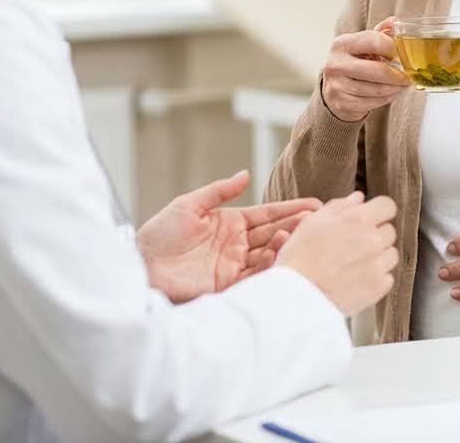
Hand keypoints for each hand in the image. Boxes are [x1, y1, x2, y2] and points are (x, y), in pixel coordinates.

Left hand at [136, 169, 320, 302]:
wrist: (142, 264)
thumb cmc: (159, 234)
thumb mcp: (189, 204)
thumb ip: (219, 191)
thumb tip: (245, 174)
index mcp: (230, 223)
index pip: (267, 214)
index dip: (289, 209)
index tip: (313, 204)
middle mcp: (236, 244)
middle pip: (273, 233)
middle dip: (296, 226)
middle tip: (318, 219)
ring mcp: (234, 265)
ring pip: (268, 253)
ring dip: (285, 243)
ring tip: (299, 232)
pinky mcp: (228, 284)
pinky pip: (255, 275)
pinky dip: (269, 264)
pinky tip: (278, 251)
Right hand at [277, 191, 399, 315]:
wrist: (296, 296)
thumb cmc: (299, 258)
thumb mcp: (312, 222)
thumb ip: (340, 206)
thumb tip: (358, 198)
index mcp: (358, 219)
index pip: (388, 206)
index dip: (378, 211)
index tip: (371, 218)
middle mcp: (373, 240)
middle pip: (389, 231)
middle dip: (375, 235)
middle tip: (354, 245)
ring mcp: (378, 264)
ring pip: (391, 255)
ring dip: (378, 257)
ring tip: (354, 264)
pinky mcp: (378, 287)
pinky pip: (387, 278)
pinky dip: (376, 279)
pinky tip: (356, 279)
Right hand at [321, 16, 409, 121]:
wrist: (334, 88)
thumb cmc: (353, 62)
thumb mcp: (362, 45)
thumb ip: (380, 32)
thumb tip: (394, 21)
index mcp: (341, 43)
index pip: (374, 41)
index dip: (393, 48)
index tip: (402, 54)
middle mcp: (335, 64)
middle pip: (378, 70)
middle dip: (399, 74)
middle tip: (408, 75)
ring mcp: (337, 85)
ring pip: (378, 89)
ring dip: (396, 88)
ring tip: (403, 84)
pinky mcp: (342, 103)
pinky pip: (373, 102)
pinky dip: (388, 99)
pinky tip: (393, 93)